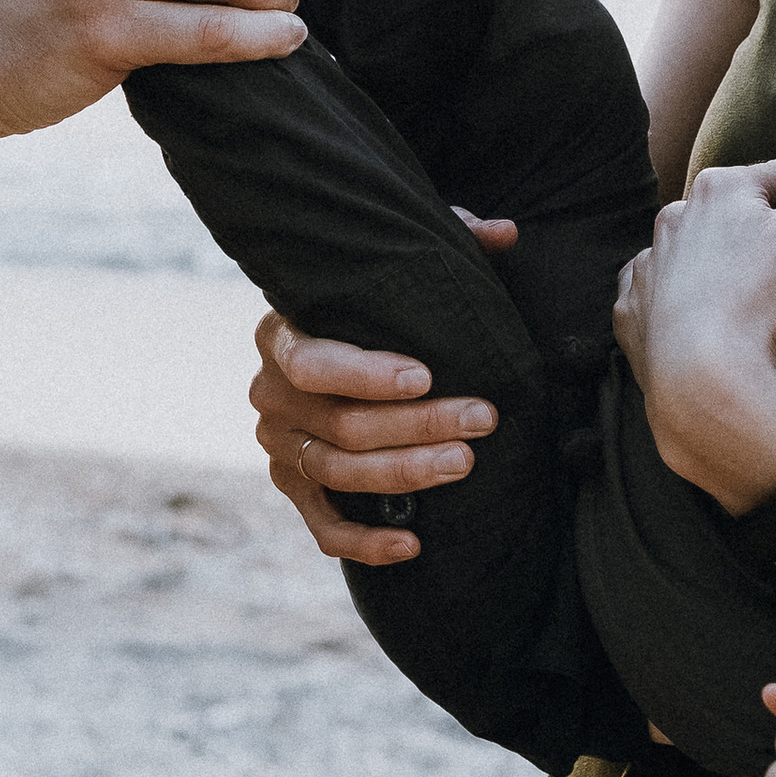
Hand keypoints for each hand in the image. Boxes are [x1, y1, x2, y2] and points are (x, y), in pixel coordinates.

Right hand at [249, 210, 516, 565]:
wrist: (325, 345)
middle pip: (341, 424)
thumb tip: (505, 233)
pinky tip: (414, 544)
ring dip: (406, 473)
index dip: (365, 373)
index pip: (312, 361)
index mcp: (281, 334)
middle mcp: (270, 394)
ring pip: (340, 473)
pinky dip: (366, 543)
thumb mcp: (396, 266)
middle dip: (417, 424)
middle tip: (481, 418)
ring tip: (465, 462)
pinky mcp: (294, 488)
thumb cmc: (369, 303)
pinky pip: (324, 527)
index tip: (425, 374)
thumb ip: (448, 239)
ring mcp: (279, 446)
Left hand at [616, 96, 775, 514]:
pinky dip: (679, 308)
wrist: (702, 385)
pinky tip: (705, 328)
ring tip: (753, 304)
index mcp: (720, 187)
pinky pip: (657, 299)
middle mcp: (674, 217)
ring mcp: (649, 267)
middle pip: (737, 214)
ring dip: (720, 268)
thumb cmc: (763, 301)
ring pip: (694, 254)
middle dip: (765, 232)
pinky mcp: (631, 314)